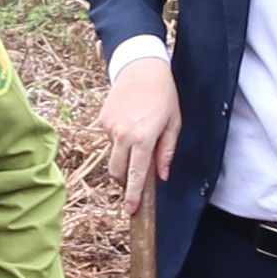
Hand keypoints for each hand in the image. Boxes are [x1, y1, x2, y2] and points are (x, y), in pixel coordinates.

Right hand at [97, 55, 180, 200]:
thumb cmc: (163, 94)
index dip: (133, 195)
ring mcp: (109, 127)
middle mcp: (123, 135)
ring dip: (124, 156)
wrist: (141, 67)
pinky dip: (119, 139)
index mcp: (143, 138)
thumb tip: (162, 176)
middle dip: (124, 181)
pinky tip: (130, 122)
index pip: (136, 174)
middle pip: (117, 171)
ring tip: (139, 136)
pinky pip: (109, 139)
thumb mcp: (174, 123)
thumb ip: (166, 152)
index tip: (130, 210)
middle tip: (135, 179)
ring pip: (113, 155)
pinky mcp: (102, 120)